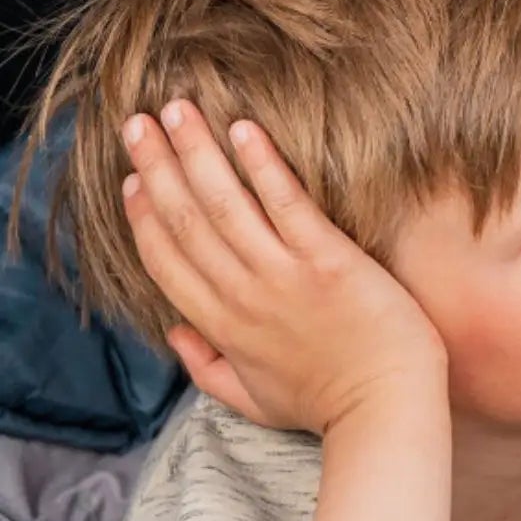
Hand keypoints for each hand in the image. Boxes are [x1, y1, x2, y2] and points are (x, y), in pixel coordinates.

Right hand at [119, 101, 446, 433]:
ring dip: (196, 150)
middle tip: (137, 123)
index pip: (165, 259)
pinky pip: (286, 203)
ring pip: (223, 203)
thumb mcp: (254, 401)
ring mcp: (284, 277)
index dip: (144, 214)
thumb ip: (207, 369)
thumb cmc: (328, 407)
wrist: (387, 413)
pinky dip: (262, 164)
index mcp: (220, 327)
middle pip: (184, 220)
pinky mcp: (330, 263)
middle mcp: (242, 296)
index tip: (133, 179)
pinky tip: (242, 129)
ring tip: (177, 108)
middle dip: (156, 166)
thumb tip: (175, 334)